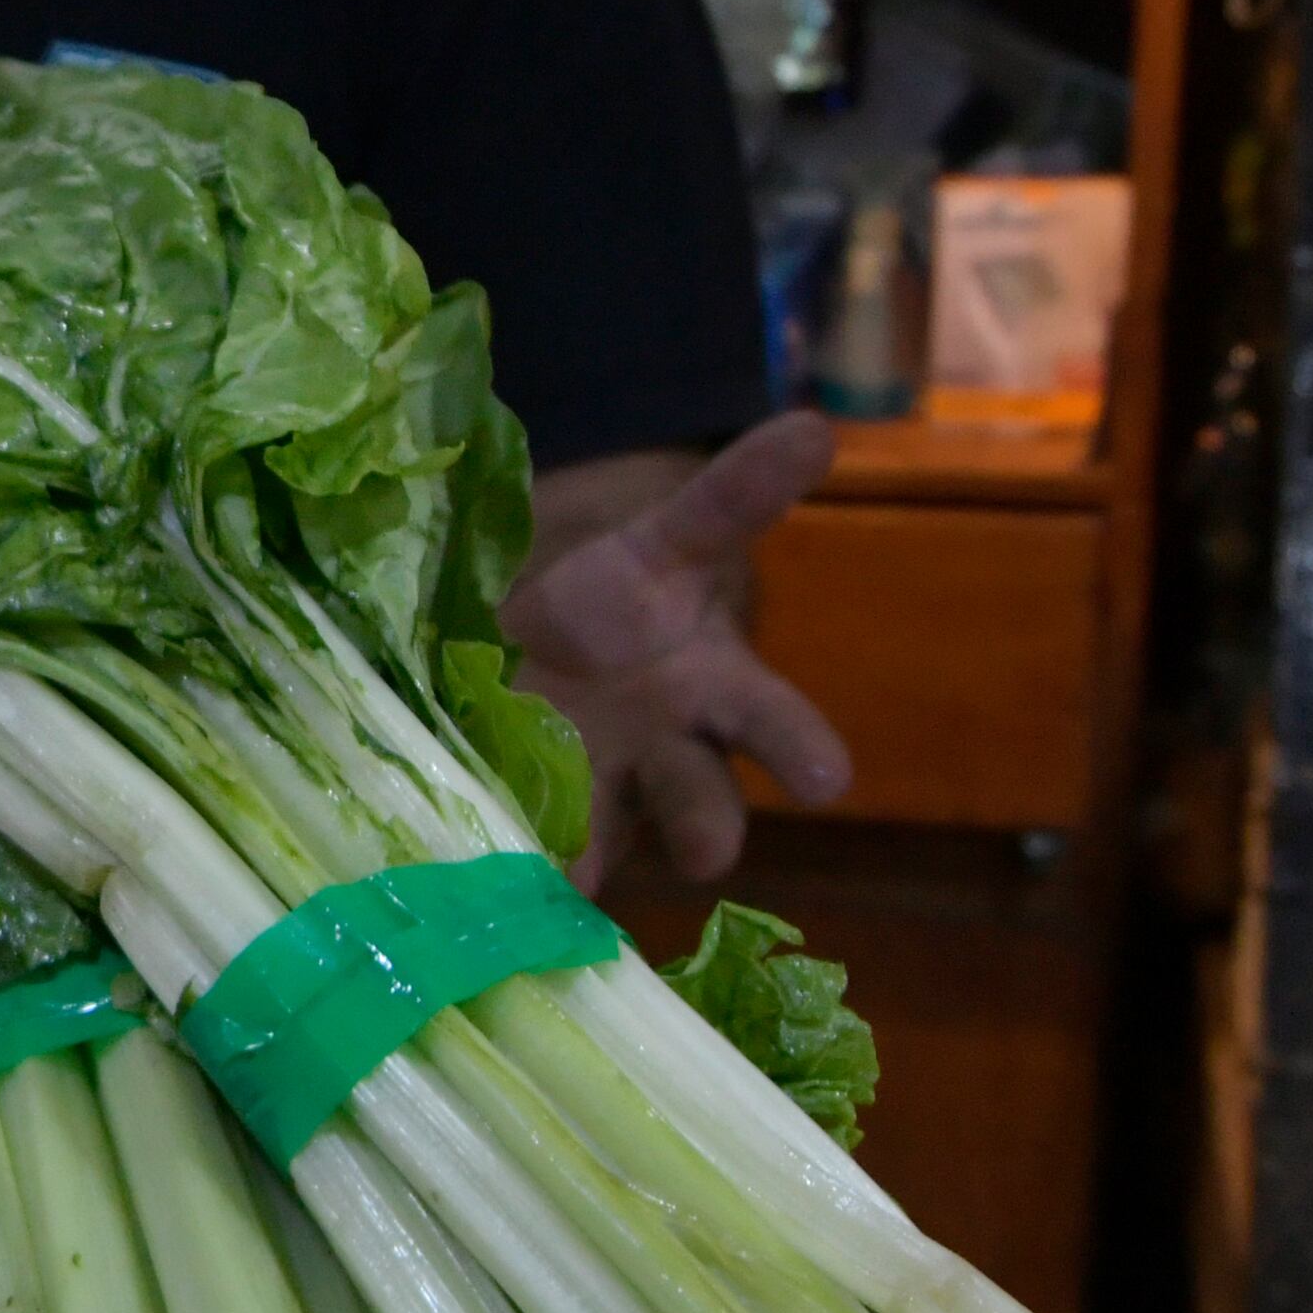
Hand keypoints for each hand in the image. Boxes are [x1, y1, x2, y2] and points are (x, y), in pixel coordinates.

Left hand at [505, 417, 854, 892]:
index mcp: (719, 694)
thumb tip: (817, 426)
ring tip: (572, 887)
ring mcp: (600, 795)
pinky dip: (513, 867)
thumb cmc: (629, 598)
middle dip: (705, 823)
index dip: (802, 748)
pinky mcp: (527, 812)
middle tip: (711, 854)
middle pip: (701, 799)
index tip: (827, 780)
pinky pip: (523, 842)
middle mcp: (671, 760)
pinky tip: (485, 887)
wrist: (551, 643)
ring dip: (594, 859)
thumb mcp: (673, 540)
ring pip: (611, 835)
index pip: (776, 722)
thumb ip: (733, 496)